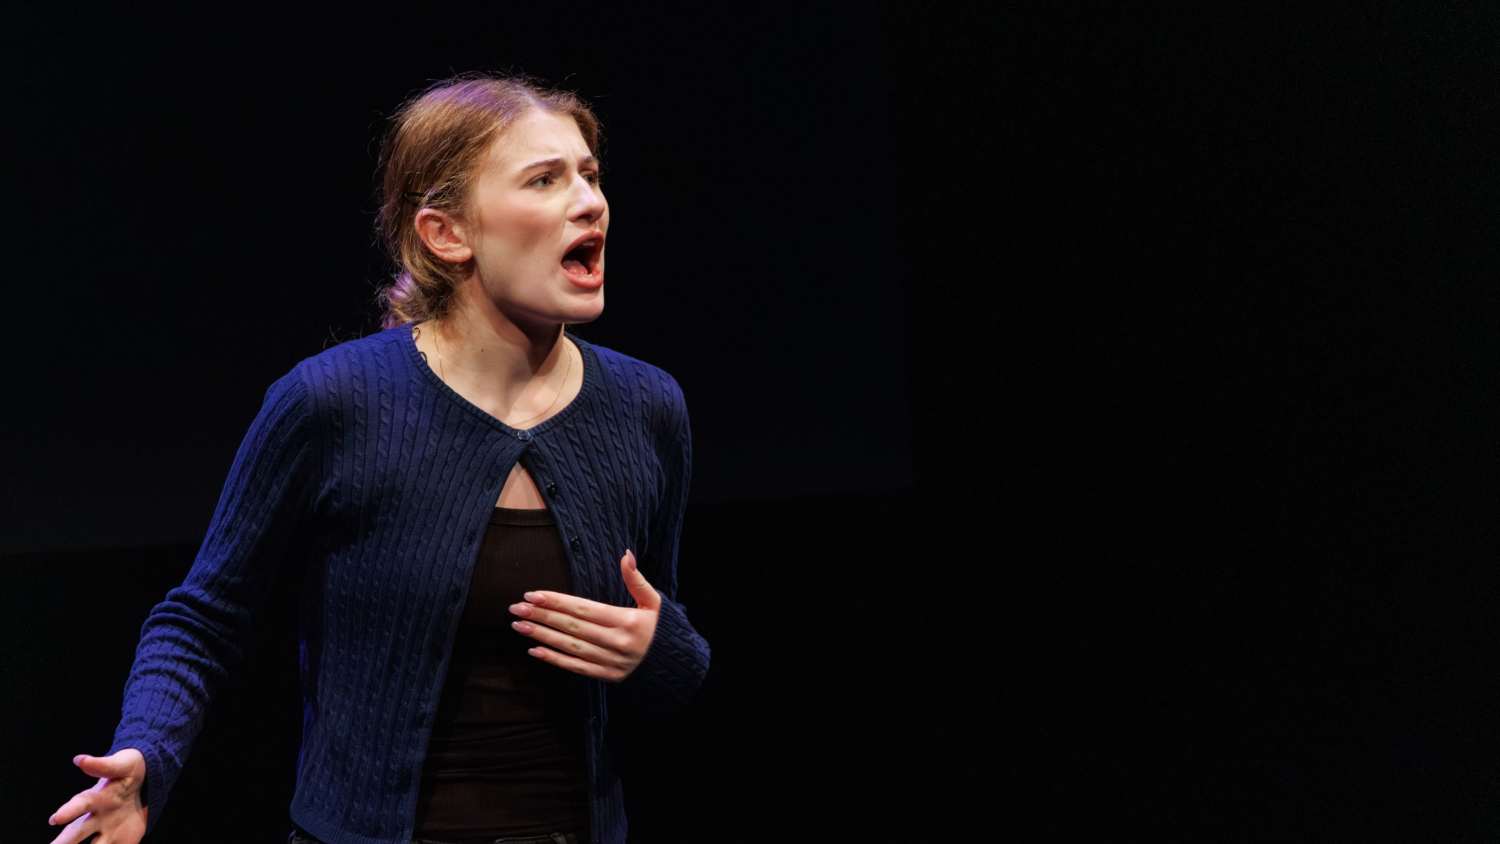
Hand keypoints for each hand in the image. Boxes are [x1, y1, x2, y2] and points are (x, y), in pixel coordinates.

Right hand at [47, 748, 148, 843]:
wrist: (145, 784)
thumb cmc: (125, 772)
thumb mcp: (119, 765)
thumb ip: (101, 765)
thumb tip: (79, 759)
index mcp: (94, 798)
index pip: (80, 804)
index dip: (68, 811)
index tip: (55, 819)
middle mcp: (95, 818)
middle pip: (76, 833)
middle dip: (63, 842)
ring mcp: (108, 831)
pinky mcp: (124, 840)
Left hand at [509, 548, 659, 681]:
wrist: (673, 665)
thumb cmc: (659, 627)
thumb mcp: (654, 601)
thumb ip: (636, 579)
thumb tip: (625, 554)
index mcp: (627, 621)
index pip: (584, 609)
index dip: (557, 601)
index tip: (534, 594)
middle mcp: (617, 642)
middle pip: (572, 627)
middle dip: (542, 616)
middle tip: (517, 608)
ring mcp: (611, 662)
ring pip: (570, 647)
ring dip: (542, 636)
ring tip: (519, 626)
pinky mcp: (606, 676)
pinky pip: (575, 667)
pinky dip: (554, 659)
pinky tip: (534, 650)